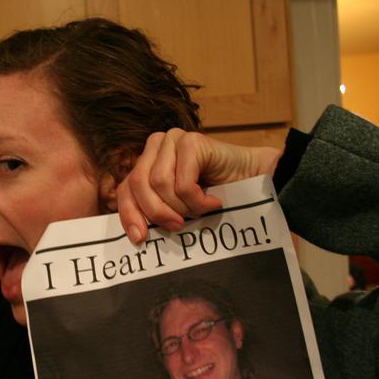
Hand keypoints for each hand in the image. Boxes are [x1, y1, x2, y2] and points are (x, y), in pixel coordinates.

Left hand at [116, 129, 281, 243]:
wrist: (253, 180)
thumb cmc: (214, 195)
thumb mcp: (176, 206)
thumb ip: (154, 211)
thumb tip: (135, 236)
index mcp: (147, 162)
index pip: (125, 189)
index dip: (129, 214)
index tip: (140, 239)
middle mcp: (156, 146)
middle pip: (138, 185)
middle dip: (157, 212)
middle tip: (178, 226)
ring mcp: (173, 139)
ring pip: (160, 184)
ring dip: (183, 206)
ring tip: (201, 210)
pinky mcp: (192, 141)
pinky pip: (183, 183)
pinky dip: (198, 200)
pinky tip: (213, 201)